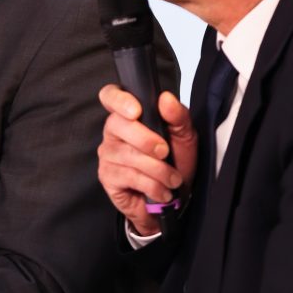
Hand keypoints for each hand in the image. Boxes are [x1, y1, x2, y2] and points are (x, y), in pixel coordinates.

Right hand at [97, 85, 196, 236]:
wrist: (174, 196)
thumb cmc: (175, 161)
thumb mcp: (184, 136)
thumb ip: (178, 115)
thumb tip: (166, 98)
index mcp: (128, 114)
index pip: (111, 96)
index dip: (119, 100)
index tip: (136, 112)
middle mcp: (113, 132)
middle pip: (119, 125)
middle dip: (147, 141)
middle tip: (165, 152)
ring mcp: (108, 154)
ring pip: (128, 155)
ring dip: (158, 170)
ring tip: (172, 179)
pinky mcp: (107, 177)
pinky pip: (129, 176)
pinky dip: (152, 186)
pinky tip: (161, 191)